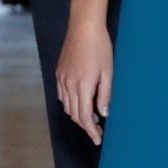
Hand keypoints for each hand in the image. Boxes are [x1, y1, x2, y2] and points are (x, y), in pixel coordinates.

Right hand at [56, 18, 112, 144]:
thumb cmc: (100, 48)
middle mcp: (69, 84)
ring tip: (92, 117)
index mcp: (83, 85)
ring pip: (67, 105)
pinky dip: (70, 103)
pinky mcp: (59, 72)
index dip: (91, 130)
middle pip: (74, 113)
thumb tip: (103, 114)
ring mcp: (62, 78)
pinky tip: (80, 102)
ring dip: (78, 114)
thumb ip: (105, 95)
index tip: (98, 139)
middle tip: (98, 130)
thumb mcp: (108, 72)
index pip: (84, 116)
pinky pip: (62, 95)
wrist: (84, 27)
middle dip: (86, 125)